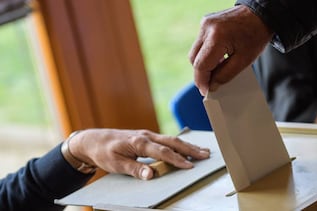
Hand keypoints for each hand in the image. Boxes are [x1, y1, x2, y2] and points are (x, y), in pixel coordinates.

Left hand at [68, 129, 209, 179]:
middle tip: (205, 155)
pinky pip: (166, 140)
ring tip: (202, 151)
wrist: (94, 140)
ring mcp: (147, 135)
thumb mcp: (116, 164)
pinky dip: (179, 144)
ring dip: (187, 145)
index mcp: (139, 142)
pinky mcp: (146, 137)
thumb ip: (135, 169)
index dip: (178, 160)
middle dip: (190, 149)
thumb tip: (152, 175)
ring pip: (172, 140)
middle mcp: (146, 136)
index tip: (190, 166)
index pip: (163, 152)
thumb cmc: (104, 152)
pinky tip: (186, 148)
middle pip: (173, 142)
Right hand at [189, 5, 272, 95]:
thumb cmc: (256, 35)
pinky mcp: (205, 22)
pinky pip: (200, 43)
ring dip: (203, 63)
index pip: (200, 65)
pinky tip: (218, 57)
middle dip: (201, 73)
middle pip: (194, 59)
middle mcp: (207, 28)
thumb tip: (211, 85)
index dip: (202, 81)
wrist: (261, 14)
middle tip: (211, 84)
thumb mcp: (244, 61)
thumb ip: (225, 75)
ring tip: (218, 69)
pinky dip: (206, 53)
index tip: (206, 92)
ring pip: (195, 51)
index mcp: (217, 38)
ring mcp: (204, 23)